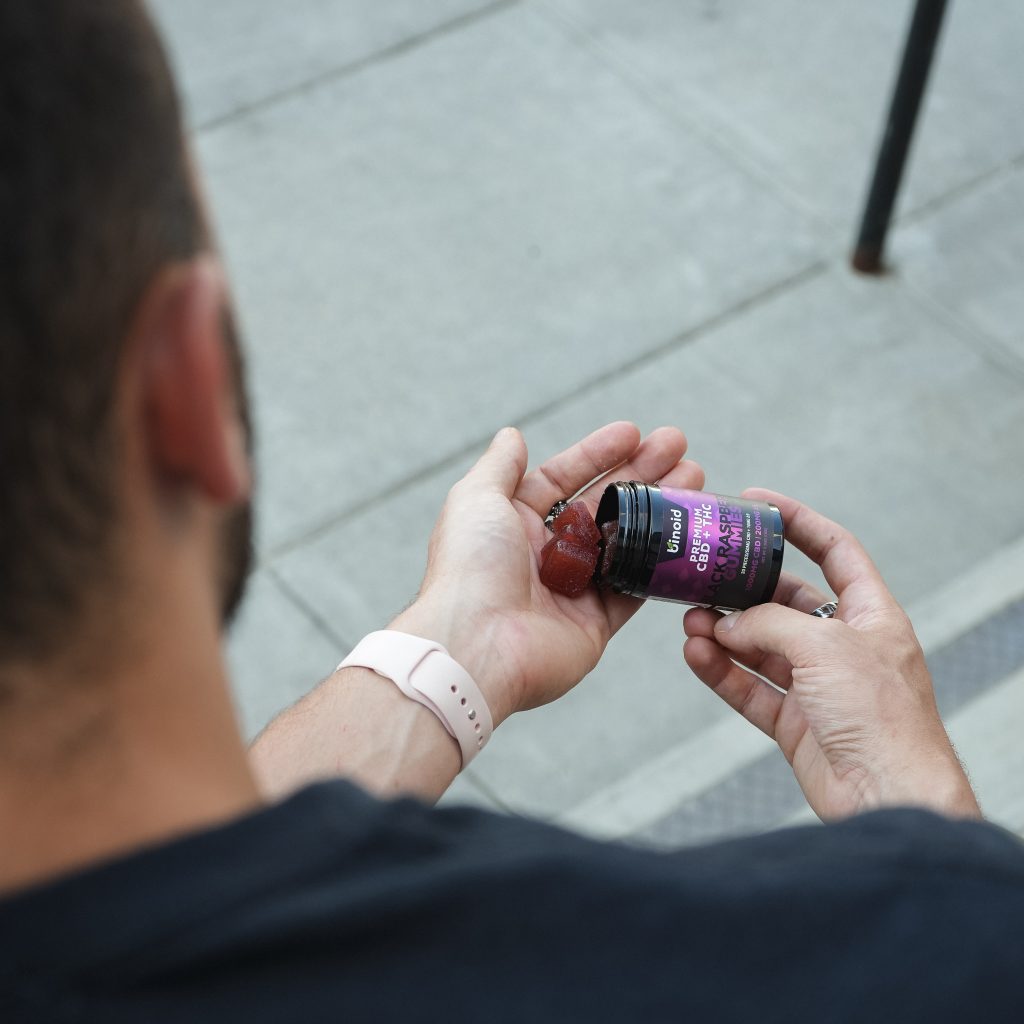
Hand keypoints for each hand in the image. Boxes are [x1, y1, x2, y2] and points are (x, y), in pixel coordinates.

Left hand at [392, 423, 703, 725]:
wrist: (478, 647)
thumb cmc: (470, 568)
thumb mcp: (476, 499)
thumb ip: (500, 465)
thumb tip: (512, 434)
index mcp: (513, 523)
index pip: (563, 478)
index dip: (599, 454)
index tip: (635, 433)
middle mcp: (543, 554)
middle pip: (602, 504)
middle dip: (641, 472)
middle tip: (679, 446)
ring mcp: (572, 589)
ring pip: (625, 541)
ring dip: (659, 510)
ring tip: (696, 478)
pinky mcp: (594, 623)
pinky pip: (634, 588)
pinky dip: (659, 563)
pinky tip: (686, 532)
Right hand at [683, 490, 979, 821]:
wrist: (888, 795)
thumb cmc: (881, 716)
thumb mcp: (824, 646)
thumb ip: (769, 624)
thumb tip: (727, 624)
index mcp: (871, 615)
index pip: (835, 550)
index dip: (798, 522)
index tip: (757, 502)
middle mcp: (844, 646)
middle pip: (786, 601)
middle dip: (744, 590)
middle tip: (706, 577)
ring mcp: (818, 685)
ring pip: (760, 646)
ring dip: (724, 633)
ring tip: (691, 621)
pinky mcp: (795, 721)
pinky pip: (749, 687)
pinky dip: (721, 671)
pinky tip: (696, 654)